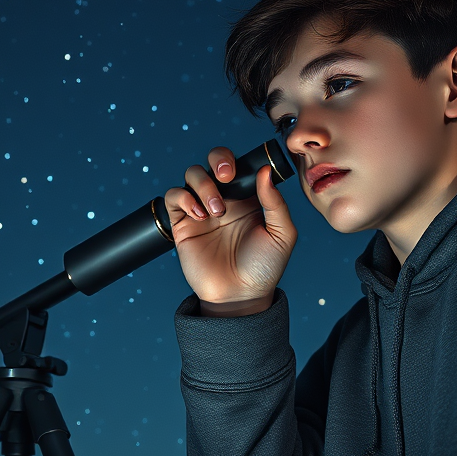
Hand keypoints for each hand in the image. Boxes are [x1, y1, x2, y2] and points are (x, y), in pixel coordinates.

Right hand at [163, 147, 296, 313]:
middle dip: (218, 159)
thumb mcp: (282, 234)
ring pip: (192, 174)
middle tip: (226, 177)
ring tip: (216, 211)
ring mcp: (202, 210)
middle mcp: (225, 199)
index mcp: (249, 198)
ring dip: (204, 185)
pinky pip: (174, 196)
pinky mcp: (183, 224)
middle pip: (213, 160)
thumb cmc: (264, 268)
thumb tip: (264, 171)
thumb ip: (275, 202)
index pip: (240, 165)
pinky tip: (200, 215)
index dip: (239, 160)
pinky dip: (184, 198)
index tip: (243, 172)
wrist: (239, 296)